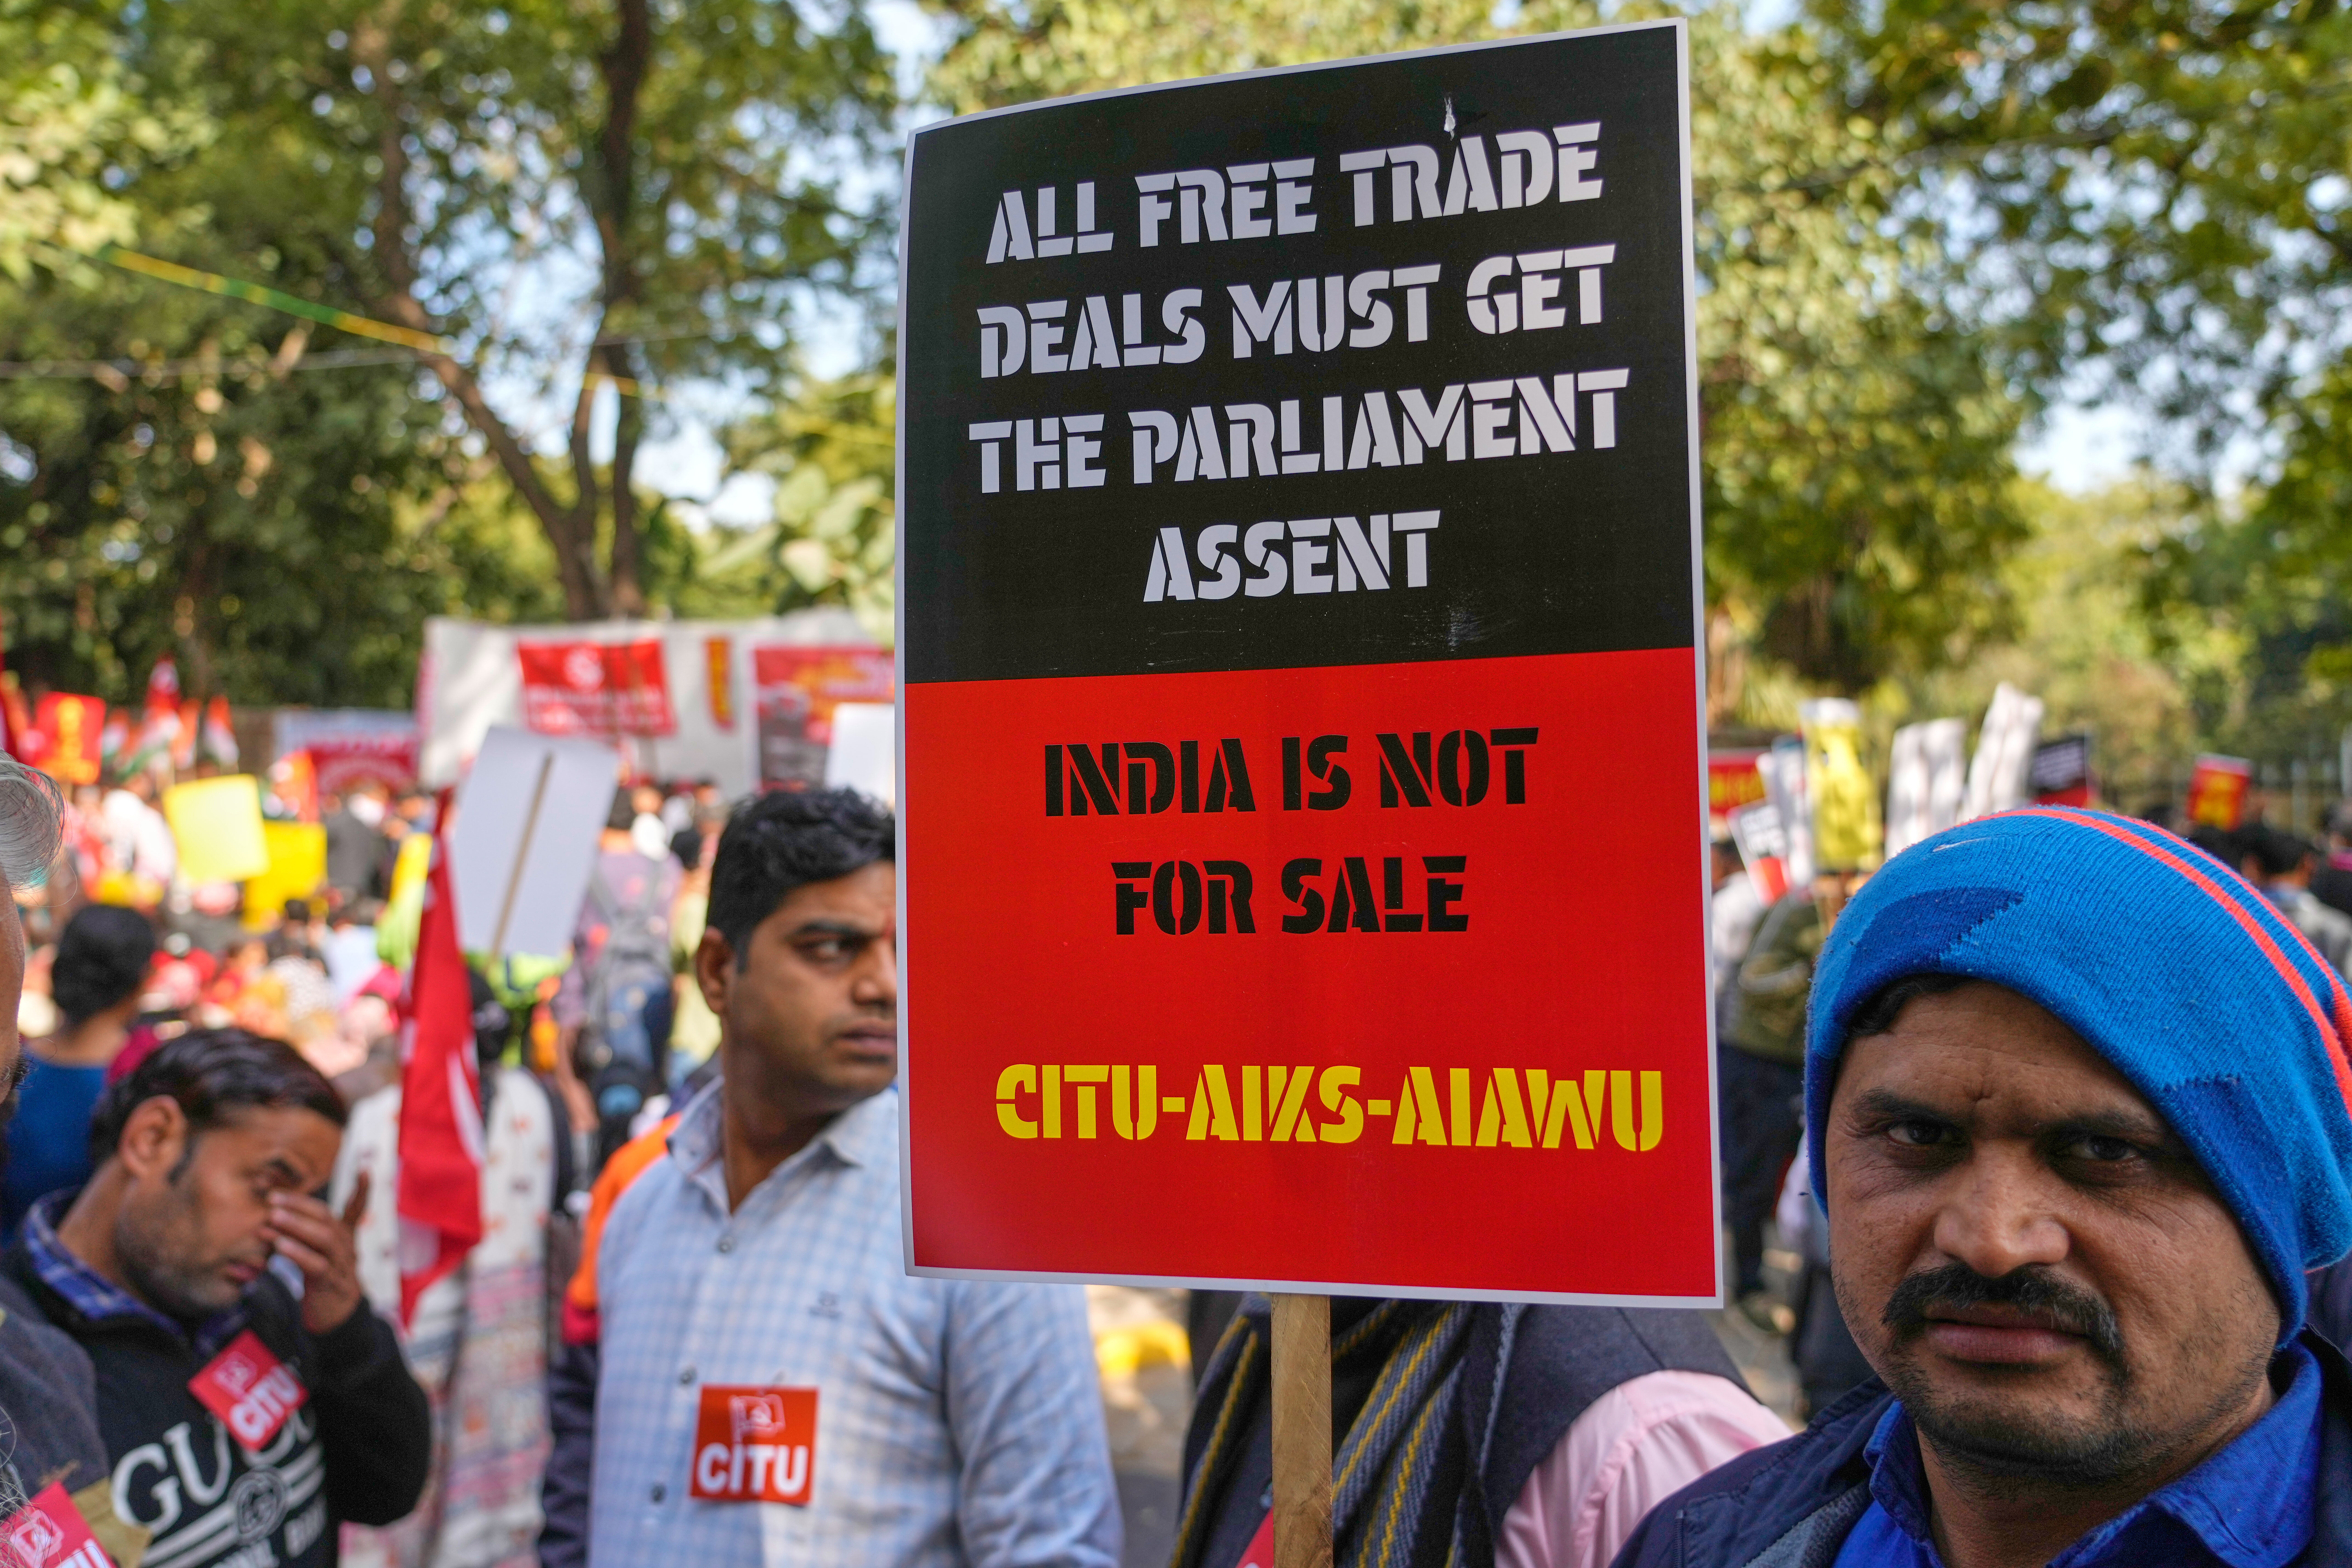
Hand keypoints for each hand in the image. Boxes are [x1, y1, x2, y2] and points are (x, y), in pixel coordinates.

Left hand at [265, 1172, 369, 1335]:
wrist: (335, 1322)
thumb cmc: (322, 1285)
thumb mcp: (319, 1256)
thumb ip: (307, 1238)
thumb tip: (276, 1217)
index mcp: (345, 1240)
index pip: (356, 1210)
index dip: (362, 1190)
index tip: (366, 1167)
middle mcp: (347, 1248)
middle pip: (328, 1219)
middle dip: (301, 1205)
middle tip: (273, 1197)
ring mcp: (341, 1265)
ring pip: (323, 1238)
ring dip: (296, 1225)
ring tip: (272, 1216)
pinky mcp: (331, 1283)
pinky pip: (316, 1263)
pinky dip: (296, 1252)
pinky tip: (279, 1245)